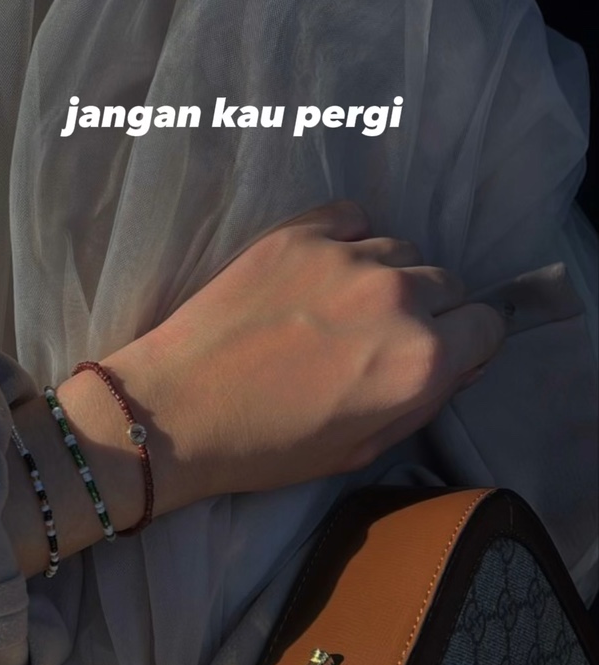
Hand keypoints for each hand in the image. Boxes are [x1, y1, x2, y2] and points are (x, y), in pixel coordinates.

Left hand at [107, 201, 505, 512]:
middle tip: (379, 338)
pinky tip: (321, 271)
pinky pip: (354, 218)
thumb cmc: (268, 446)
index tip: (440, 353)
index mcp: (422, 360)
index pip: (488, 326)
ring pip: (401, 251)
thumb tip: (457, 360)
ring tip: (340, 307)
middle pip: (448, 285)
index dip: (467, 344)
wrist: (175, 410)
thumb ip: (424, 398)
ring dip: (386, 277)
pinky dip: (349, 240)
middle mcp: (398, 299)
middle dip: (429, 311)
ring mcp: (348, 258)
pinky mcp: (300, 232)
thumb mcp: (365, 446)